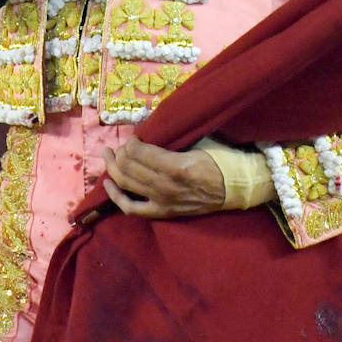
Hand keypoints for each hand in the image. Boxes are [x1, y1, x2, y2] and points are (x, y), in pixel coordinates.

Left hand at [101, 139, 225, 218]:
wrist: (234, 188)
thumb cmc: (219, 159)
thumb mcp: (198, 142)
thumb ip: (171, 139)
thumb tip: (148, 129)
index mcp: (175, 166)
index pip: (138, 153)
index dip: (131, 142)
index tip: (133, 136)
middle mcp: (165, 186)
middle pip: (129, 167)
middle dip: (119, 153)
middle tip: (119, 145)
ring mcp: (163, 202)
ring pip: (127, 185)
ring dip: (112, 168)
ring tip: (107, 156)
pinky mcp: (163, 213)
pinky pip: (132, 209)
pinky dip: (117, 197)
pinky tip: (108, 184)